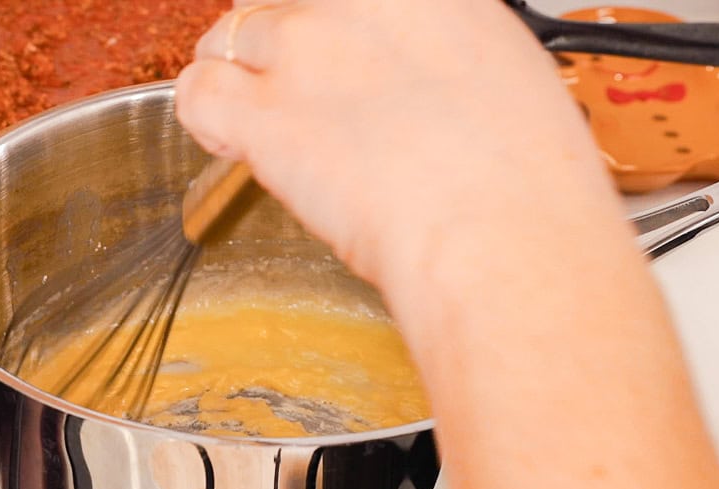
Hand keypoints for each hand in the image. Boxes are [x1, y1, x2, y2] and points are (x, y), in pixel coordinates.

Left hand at [175, 0, 618, 290]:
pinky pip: (198, 92)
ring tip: (253, 113)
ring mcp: (306, 50)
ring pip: (228, 36)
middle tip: (295, 87)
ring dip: (234, 73)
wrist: (499, 236)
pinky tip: (229, 138)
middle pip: (278, 3)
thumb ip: (436, 49)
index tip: (332, 44)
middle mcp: (355, 1)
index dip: (326, 21)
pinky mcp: (266, 115)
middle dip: (278, 41)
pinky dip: (203, 114)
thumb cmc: (521, 181)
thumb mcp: (501, 73)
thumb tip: (414, 66)